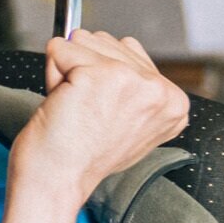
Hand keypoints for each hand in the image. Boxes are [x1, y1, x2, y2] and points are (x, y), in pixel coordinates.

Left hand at [1, 30, 188, 222]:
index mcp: (173, 103)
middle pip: (106, 41)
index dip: (100, 77)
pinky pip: (60, 49)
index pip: (129, 51)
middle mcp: (160, 90)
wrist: (56, 183)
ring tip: (73, 109)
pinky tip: (62, 105)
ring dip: (66, 72)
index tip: (98, 113)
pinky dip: (50, 74)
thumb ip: (126, 83)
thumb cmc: (79, 157)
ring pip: (83, 42)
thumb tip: (98, 39)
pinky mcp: (98, 75)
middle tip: (82, 113)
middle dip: (82, 71)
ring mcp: (132, 80)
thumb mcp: (123, 120)